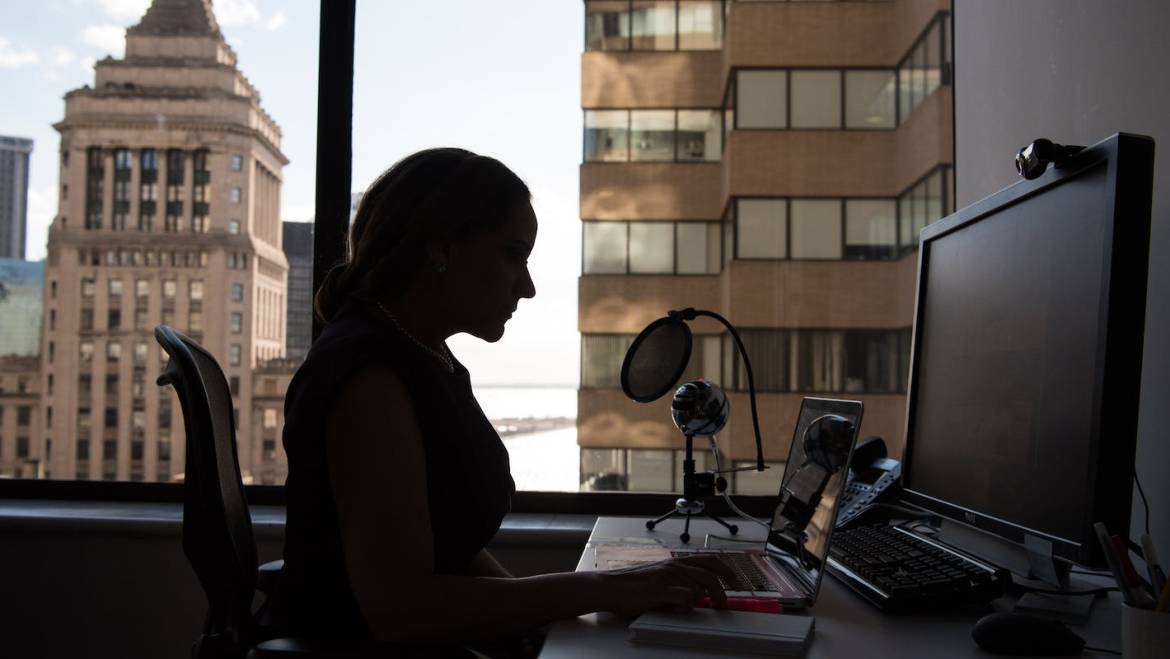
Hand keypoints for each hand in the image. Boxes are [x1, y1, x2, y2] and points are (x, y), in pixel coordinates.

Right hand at [598, 555, 738, 616]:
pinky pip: (686, 597)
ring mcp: (668, 576)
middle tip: (726, 603)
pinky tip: (682, 608)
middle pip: (710, 574)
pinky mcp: (661, 589)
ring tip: (705, 608)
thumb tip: (696, 596)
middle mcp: (674, 566)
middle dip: (724, 589)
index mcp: (675, 562)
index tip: (736, 582)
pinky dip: (689, 604)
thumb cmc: (631, 585)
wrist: (609, 587)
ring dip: (705, 599)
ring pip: (700, 586)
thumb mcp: (659, 579)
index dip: (726, 570)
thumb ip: (678, 583)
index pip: (709, 560)